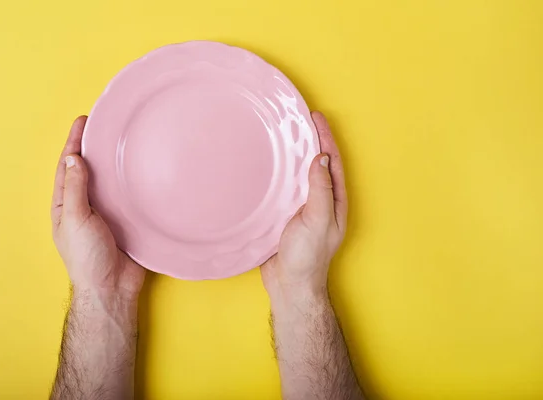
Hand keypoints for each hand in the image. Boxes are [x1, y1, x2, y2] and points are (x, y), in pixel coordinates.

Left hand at [51, 116, 144, 297]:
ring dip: (113, 162)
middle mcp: (84, 206)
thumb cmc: (87, 258)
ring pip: (108, 181)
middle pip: (88, 170)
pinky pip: (128, 195)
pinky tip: (140, 170)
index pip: (67, 166)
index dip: (74, 143)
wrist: (112, 288)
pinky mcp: (126, 221)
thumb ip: (75, 189)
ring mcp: (106, 214)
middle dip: (93, 147)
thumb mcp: (75, 219)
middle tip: (104, 124)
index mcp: (66, 205)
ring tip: (123, 140)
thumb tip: (73, 159)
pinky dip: (131, 181)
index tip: (83, 121)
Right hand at [261, 111, 346, 299]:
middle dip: (310, 140)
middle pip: (317, 164)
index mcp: (334, 201)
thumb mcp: (318, 220)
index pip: (332, 162)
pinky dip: (278, 172)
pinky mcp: (284, 215)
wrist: (289, 285)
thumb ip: (320, 190)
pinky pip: (283, 187)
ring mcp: (302, 208)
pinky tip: (268, 165)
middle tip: (298, 118)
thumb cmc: (307, 257)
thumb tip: (321, 158)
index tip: (315, 117)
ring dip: (294, 155)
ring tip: (284, 134)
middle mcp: (320, 201)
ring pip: (299, 174)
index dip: (325, 138)